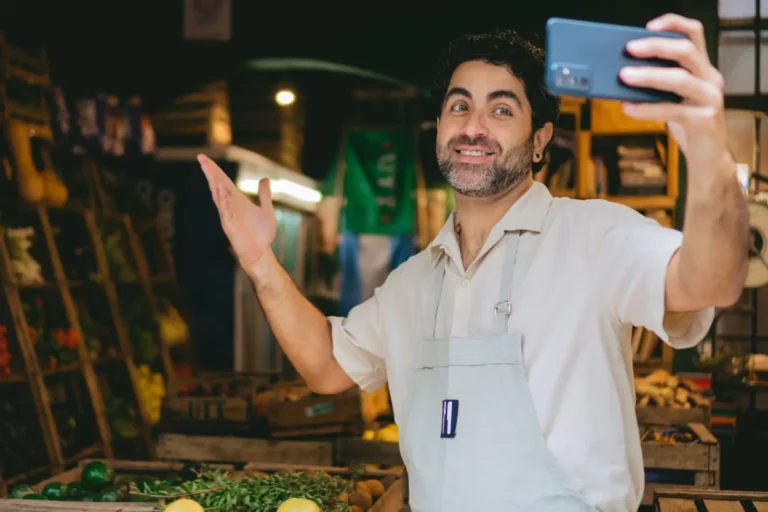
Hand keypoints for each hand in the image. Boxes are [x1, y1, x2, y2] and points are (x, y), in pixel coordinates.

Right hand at [198, 154, 276, 272]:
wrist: (261, 254)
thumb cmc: (261, 235)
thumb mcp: (266, 210)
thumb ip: (264, 195)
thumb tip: (264, 179)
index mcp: (237, 201)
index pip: (223, 182)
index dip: (215, 170)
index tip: (205, 158)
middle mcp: (230, 207)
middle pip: (217, 186)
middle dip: (210, 172)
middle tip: (201, 158)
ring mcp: (228, 217)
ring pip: (219, 198)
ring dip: (215, 184)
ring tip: (210, 170)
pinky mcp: (230, 227)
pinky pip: (226, 212)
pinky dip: (224, 201)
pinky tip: (222, 191)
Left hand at [619, 14, 729, 167]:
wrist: (708, 157)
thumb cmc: (687, 124)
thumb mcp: (673, 99)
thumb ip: (657, 85)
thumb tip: (621, 74)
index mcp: (703, 68)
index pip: (694, 34)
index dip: (674, 24)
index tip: (649, 25)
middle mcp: (710, 78)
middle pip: (686, 51)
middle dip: (656, 46)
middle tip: (629, 48)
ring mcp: (710, 98)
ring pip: (680, 79)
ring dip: (649, 76)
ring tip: (624, 76)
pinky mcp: (704, 120)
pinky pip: (672, 110)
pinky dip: (646, 109)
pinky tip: (627, 108)